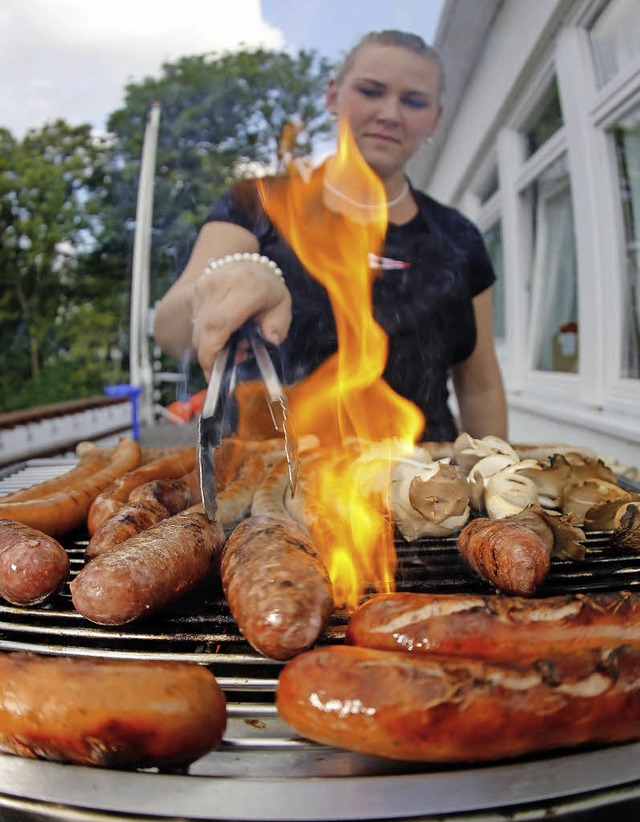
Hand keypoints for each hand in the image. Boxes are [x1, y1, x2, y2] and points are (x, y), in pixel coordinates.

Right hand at [191, 260, 291, 379]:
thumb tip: (268, 344)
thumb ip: (277, 329)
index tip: (214, 373)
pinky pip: (196, 324)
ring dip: (210, 347)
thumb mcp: (282, 308)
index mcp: (246, 288)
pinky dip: (207, 337)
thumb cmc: (268, 290)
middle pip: (204, 330)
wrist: (247, 263)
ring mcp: (203, 287)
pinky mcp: (195, 293)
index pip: (218, 323)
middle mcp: (220, 285)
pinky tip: (224, 335)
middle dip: (210, 356)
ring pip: (197, 330)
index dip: (212, 352)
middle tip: (224, 369)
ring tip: (232, 346)